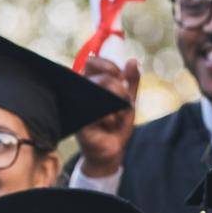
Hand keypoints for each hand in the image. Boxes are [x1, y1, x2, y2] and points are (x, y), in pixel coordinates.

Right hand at [74, 55, 139, 177]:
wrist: (111, 151)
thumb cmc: (115, 125)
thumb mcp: (127, 101)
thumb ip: (131, 81)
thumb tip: (133, 61)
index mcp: (90, 84)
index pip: (91, 62)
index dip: (107, 65)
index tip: (120, 74)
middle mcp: (80, 93)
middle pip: (100, 77)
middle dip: (119, 88)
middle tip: (124, 102)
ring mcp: (78, 107)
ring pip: (98, 91)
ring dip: (116, 102)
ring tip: (117, 116)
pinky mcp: (79, 122)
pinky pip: (98, 112)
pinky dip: (110, 118)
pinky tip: (110, 126)